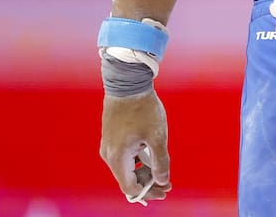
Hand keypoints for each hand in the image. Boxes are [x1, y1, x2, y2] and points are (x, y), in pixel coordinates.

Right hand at [100, 90, 170, 204]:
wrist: (128, 82)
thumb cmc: (143, 108)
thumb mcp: (157, 136)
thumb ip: (161, 161)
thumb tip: (163, 180)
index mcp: (117, 157)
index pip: (130, 187)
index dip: (148, 192)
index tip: (165, 189)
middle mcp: (108, 154)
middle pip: (127, 179)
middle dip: (148, 182)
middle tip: (167, 182)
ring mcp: (108, 144)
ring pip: (125, 168)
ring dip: (143, 171)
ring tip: (161, 167)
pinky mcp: (111, 136)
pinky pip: (123, 156)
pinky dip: (137, 160)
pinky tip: (150, 155)